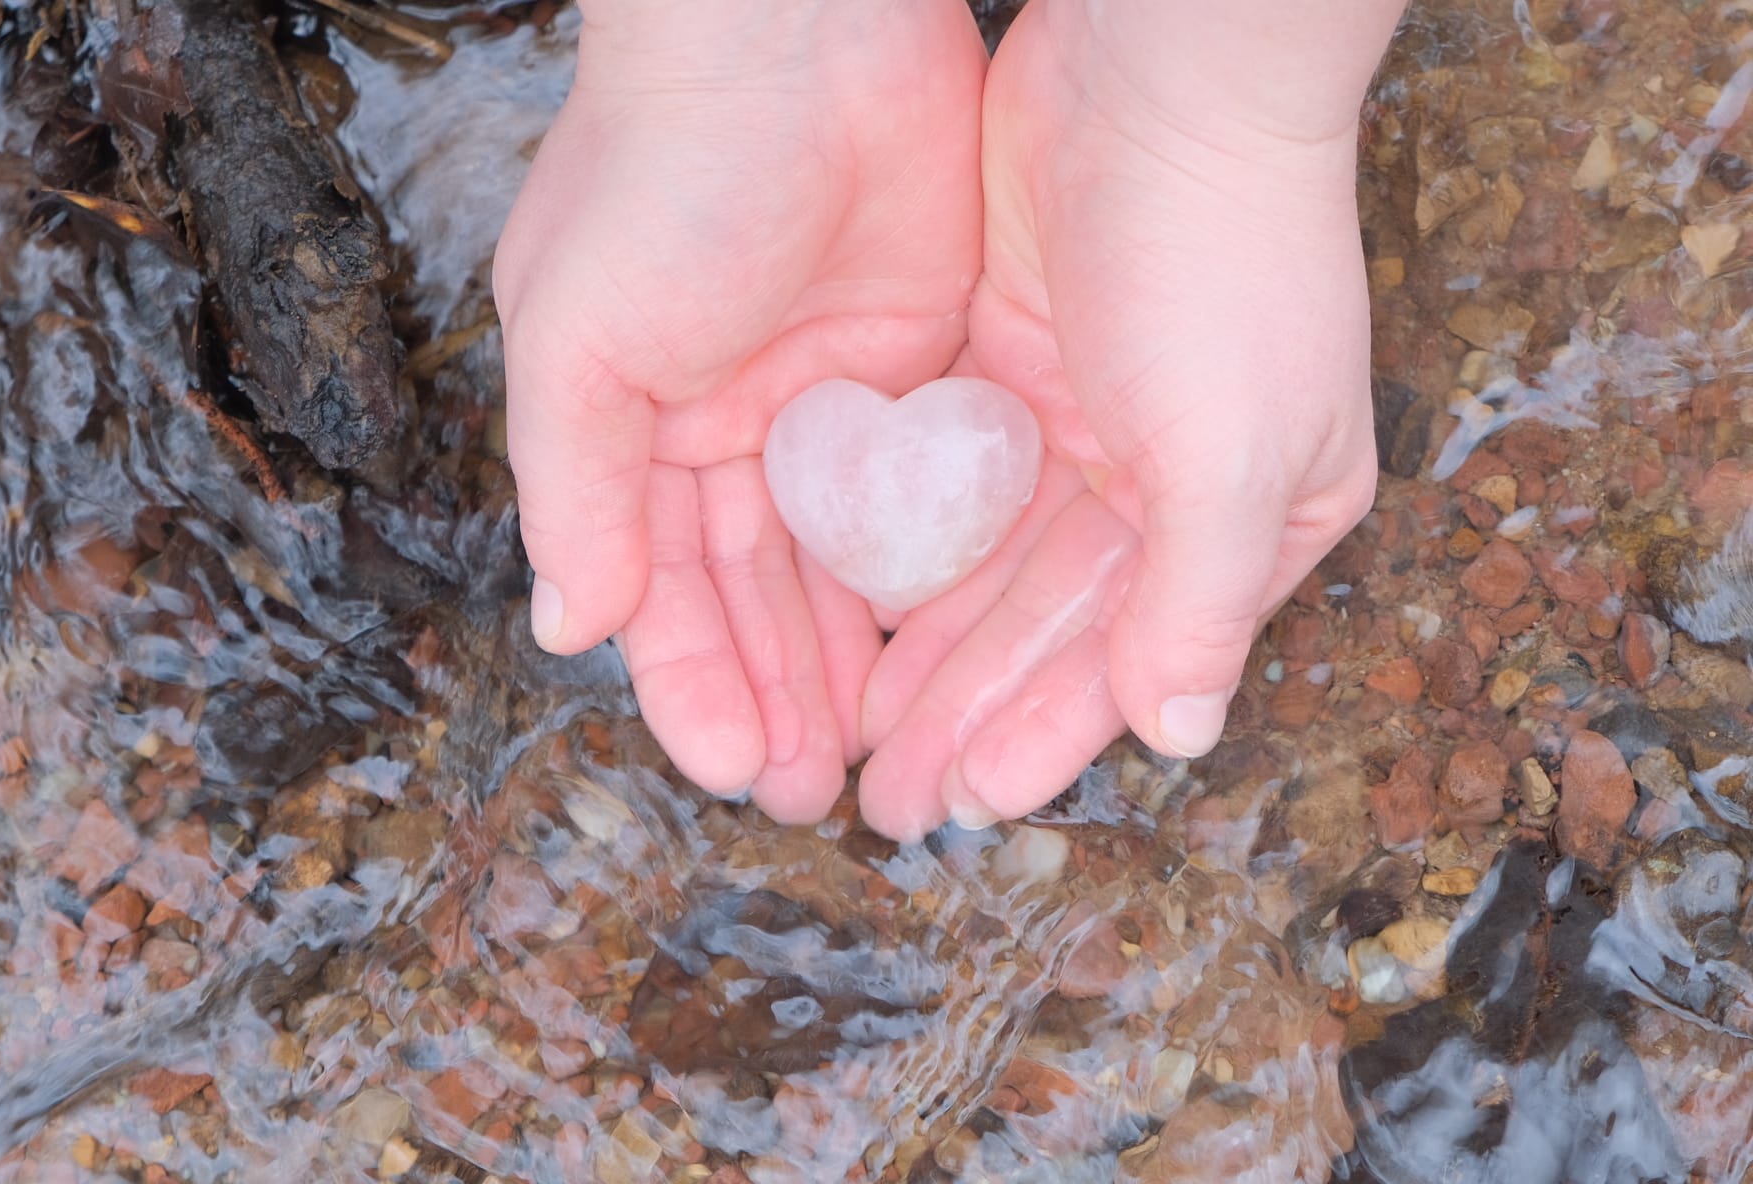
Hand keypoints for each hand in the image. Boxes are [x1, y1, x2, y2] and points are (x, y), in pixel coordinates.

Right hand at [493, 0, 986, 820]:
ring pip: (840, 565)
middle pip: (755, 594)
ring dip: (849, 663)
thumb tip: (566, 630)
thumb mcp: (580, 339)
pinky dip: (926, 577)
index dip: (692, 683)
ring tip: (874, 762)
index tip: (731, 772)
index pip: (661, 587)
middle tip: (812, 798)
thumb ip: (573, 492)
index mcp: (634, 427)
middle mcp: (729, 428)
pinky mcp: (918, 367)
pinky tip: (937, 655)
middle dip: (777, 695)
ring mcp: (828, 404)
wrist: (798, 27)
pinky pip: (923, 497)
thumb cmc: (664, 173)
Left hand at [857, 0, 1402, 837]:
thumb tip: (1178, 736)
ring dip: (926, 649)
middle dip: (968, 710)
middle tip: (884, 796)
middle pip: (1048, 625)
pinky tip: (849, 615)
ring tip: (853, 732)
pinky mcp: (1008, 367)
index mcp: (1249, 516)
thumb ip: (1197, 602)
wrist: (1159, 71)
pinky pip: (949, 491)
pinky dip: (903, 553)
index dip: (1043, 733)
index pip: (1131, 655)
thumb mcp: (1233, 452)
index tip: (961, 801)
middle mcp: (1166, 482)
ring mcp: (1083, 423)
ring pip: (988, 569)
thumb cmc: (1223, 264)